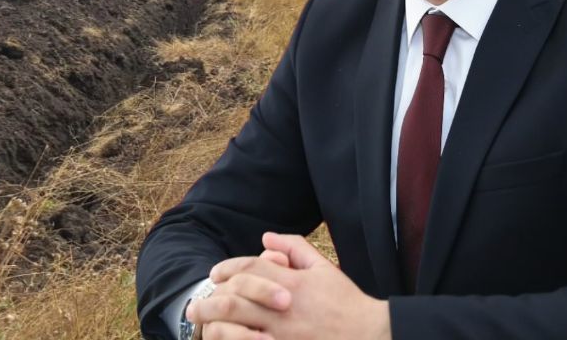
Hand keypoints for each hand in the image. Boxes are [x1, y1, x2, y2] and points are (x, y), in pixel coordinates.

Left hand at [186, 232, 389, 339]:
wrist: (371, 335)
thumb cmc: (346, 303)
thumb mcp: (323, 268)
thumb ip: (294, 248)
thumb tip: (266, 236)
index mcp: (291, 284)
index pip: (248, 269)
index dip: (226, 268)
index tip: (215, 275)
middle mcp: (282, 309)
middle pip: (233, 299)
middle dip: (209, 300)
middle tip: (195, 305)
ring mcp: (281, 335)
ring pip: (234, 328)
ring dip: (214, 326)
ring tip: (201, 326)